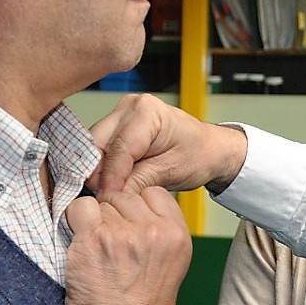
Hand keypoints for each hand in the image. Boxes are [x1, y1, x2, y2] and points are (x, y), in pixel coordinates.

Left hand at [64, 187, 192, 304]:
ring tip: (99, 250)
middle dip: (116, 214)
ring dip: (96, 221)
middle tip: (112, 244)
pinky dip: (75, 220)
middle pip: (126, 196)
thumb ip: (160, 230)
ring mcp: (122, 233)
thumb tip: (135, 203)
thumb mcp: (171, 263)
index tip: (129, 225)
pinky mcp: (93, 238)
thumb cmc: (142, 304)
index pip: (153, 193)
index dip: (137, 206)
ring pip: (102, 203)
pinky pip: (80, 208)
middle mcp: (153, 231)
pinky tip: (81, 242)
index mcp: (177, 234)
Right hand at [87, 93, 246, 194]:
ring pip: (95, 145)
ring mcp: (122, 113)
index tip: (107, 198)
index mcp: (146, 111)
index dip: (110, 177)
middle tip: (106, 197)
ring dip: (99, 170)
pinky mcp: (118, 125)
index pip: (117, 148)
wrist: (210, 148)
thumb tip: (110, 195)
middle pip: (97, 143)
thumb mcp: (169, 172)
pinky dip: (104, 165)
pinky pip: (101, 146)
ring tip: (111, 191)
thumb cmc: (198, 154)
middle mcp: (130, 106)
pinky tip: (113, 181)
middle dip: (99, 173)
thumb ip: (137, 182)